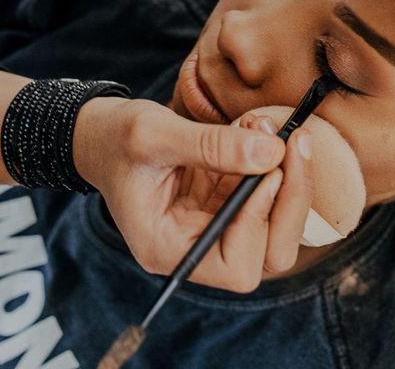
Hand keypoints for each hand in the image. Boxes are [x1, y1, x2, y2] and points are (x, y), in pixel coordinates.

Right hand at [74, 98, 311, 291]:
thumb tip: (272, 152)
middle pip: (267, 253)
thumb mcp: (153, 135)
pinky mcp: (218, 203)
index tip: (268, 170)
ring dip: (285, 176)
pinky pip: (261, 194)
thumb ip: (211, 145)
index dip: (259, 222)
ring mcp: (208, 226)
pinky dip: (268, 161)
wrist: (101, 134)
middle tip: (292, 145)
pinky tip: (255, 128)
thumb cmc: (115, 138)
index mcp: (165, 248)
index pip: (236, 265)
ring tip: (268, 128)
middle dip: (288, 200)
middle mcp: (191, 246)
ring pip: (273, 224)